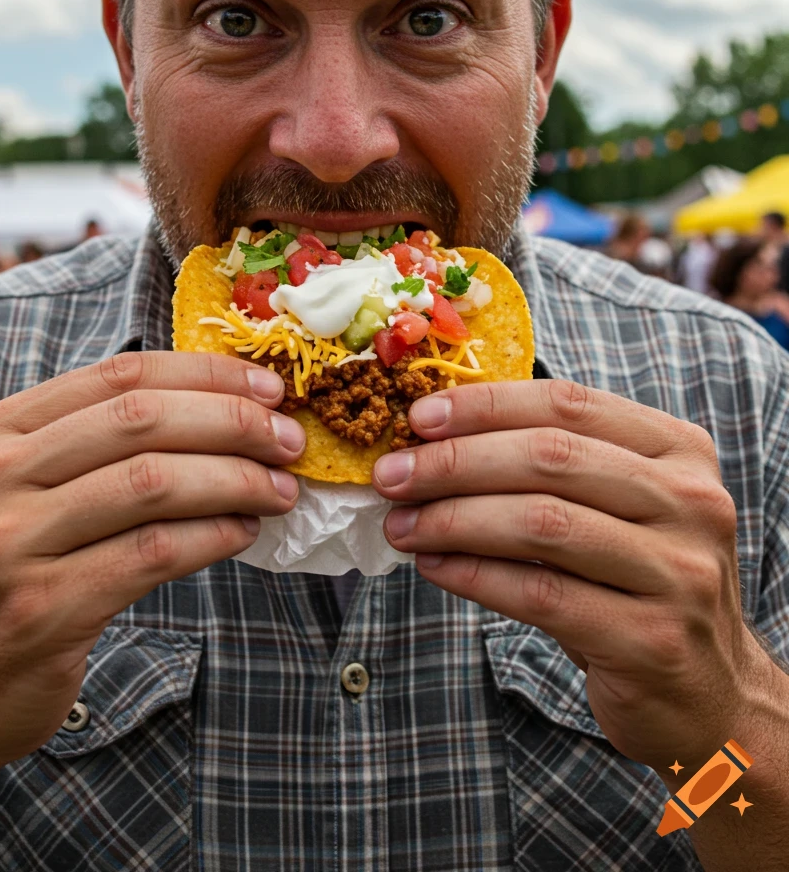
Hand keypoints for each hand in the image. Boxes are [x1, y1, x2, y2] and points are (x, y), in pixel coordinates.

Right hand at [0, 351, 301, 779]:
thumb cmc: (5, 578)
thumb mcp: (24, 490)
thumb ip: (97, 445)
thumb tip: (224, 410)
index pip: (119, 375)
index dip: (206, 374)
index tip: (267, 387)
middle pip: (141, 421)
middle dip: (232, 423)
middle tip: (288, 440)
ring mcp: (10, 544)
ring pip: (153, 484)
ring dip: (234, 480)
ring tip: (279, 489)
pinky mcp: (41, 609)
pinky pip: (152, 554)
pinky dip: (212, 537)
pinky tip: (243, 533)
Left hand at [372, 379, 763, 769]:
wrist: (708, 696)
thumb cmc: (637, 584)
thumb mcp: (618, 509)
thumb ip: (554, 467)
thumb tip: (436, 436)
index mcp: (680, 452)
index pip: (569, 403)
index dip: (486, 405)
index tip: (419, 416)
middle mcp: (691, 503)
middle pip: (550, 458)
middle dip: (455, 462)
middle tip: (391, 474)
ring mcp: (678, 573)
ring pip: (541, 523)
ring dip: (454, 519)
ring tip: (401, 525)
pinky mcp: (650, 640)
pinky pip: (539, 594)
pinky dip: (474, 575)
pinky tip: (434, 567)